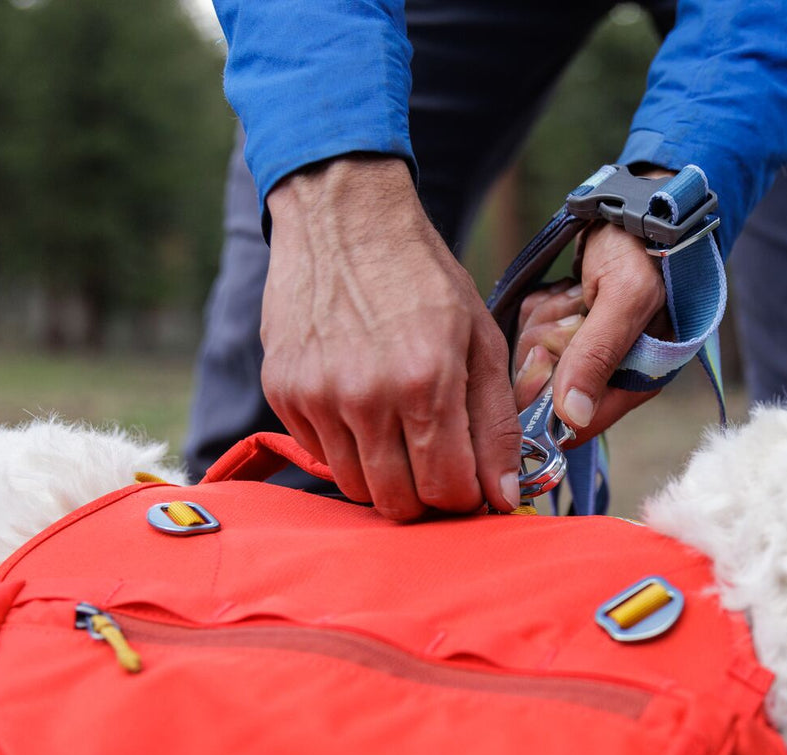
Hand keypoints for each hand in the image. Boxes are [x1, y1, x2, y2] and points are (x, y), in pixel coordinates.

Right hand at [263, 155, 520, 519]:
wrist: (345, 220)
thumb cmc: (424, 279)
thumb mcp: (482, 340)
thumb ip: (496, 423)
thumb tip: (503, 494)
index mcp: (426, 382)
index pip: (447, 490)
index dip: (467, 496)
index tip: (472, 481)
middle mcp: (366, 397)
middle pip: (400, 503)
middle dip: (427, 497)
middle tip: (438, 464)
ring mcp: (317, 397)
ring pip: (357, 488)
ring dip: (386, 477)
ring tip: (401, 434)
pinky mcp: (282, 393)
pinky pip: (320, 456)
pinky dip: (347, 449)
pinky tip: (363, 407)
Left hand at [512, 222, 668, 443]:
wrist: (645, 202)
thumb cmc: (645, 247)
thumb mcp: (625, 295)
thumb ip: (598, 354)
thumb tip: (573, 416)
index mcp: (638, 380)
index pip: (576, 425)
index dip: (548, 400)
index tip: (544, 357)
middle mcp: (614, 375)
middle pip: (548, 390)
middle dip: (549, 344)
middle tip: (574, 305)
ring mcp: (592, 353)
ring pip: (538, 358)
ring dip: (546, 320)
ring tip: (575, 290)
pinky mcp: (575, 330)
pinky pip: (536, 332)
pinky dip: (543, 307)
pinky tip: (566, 288)